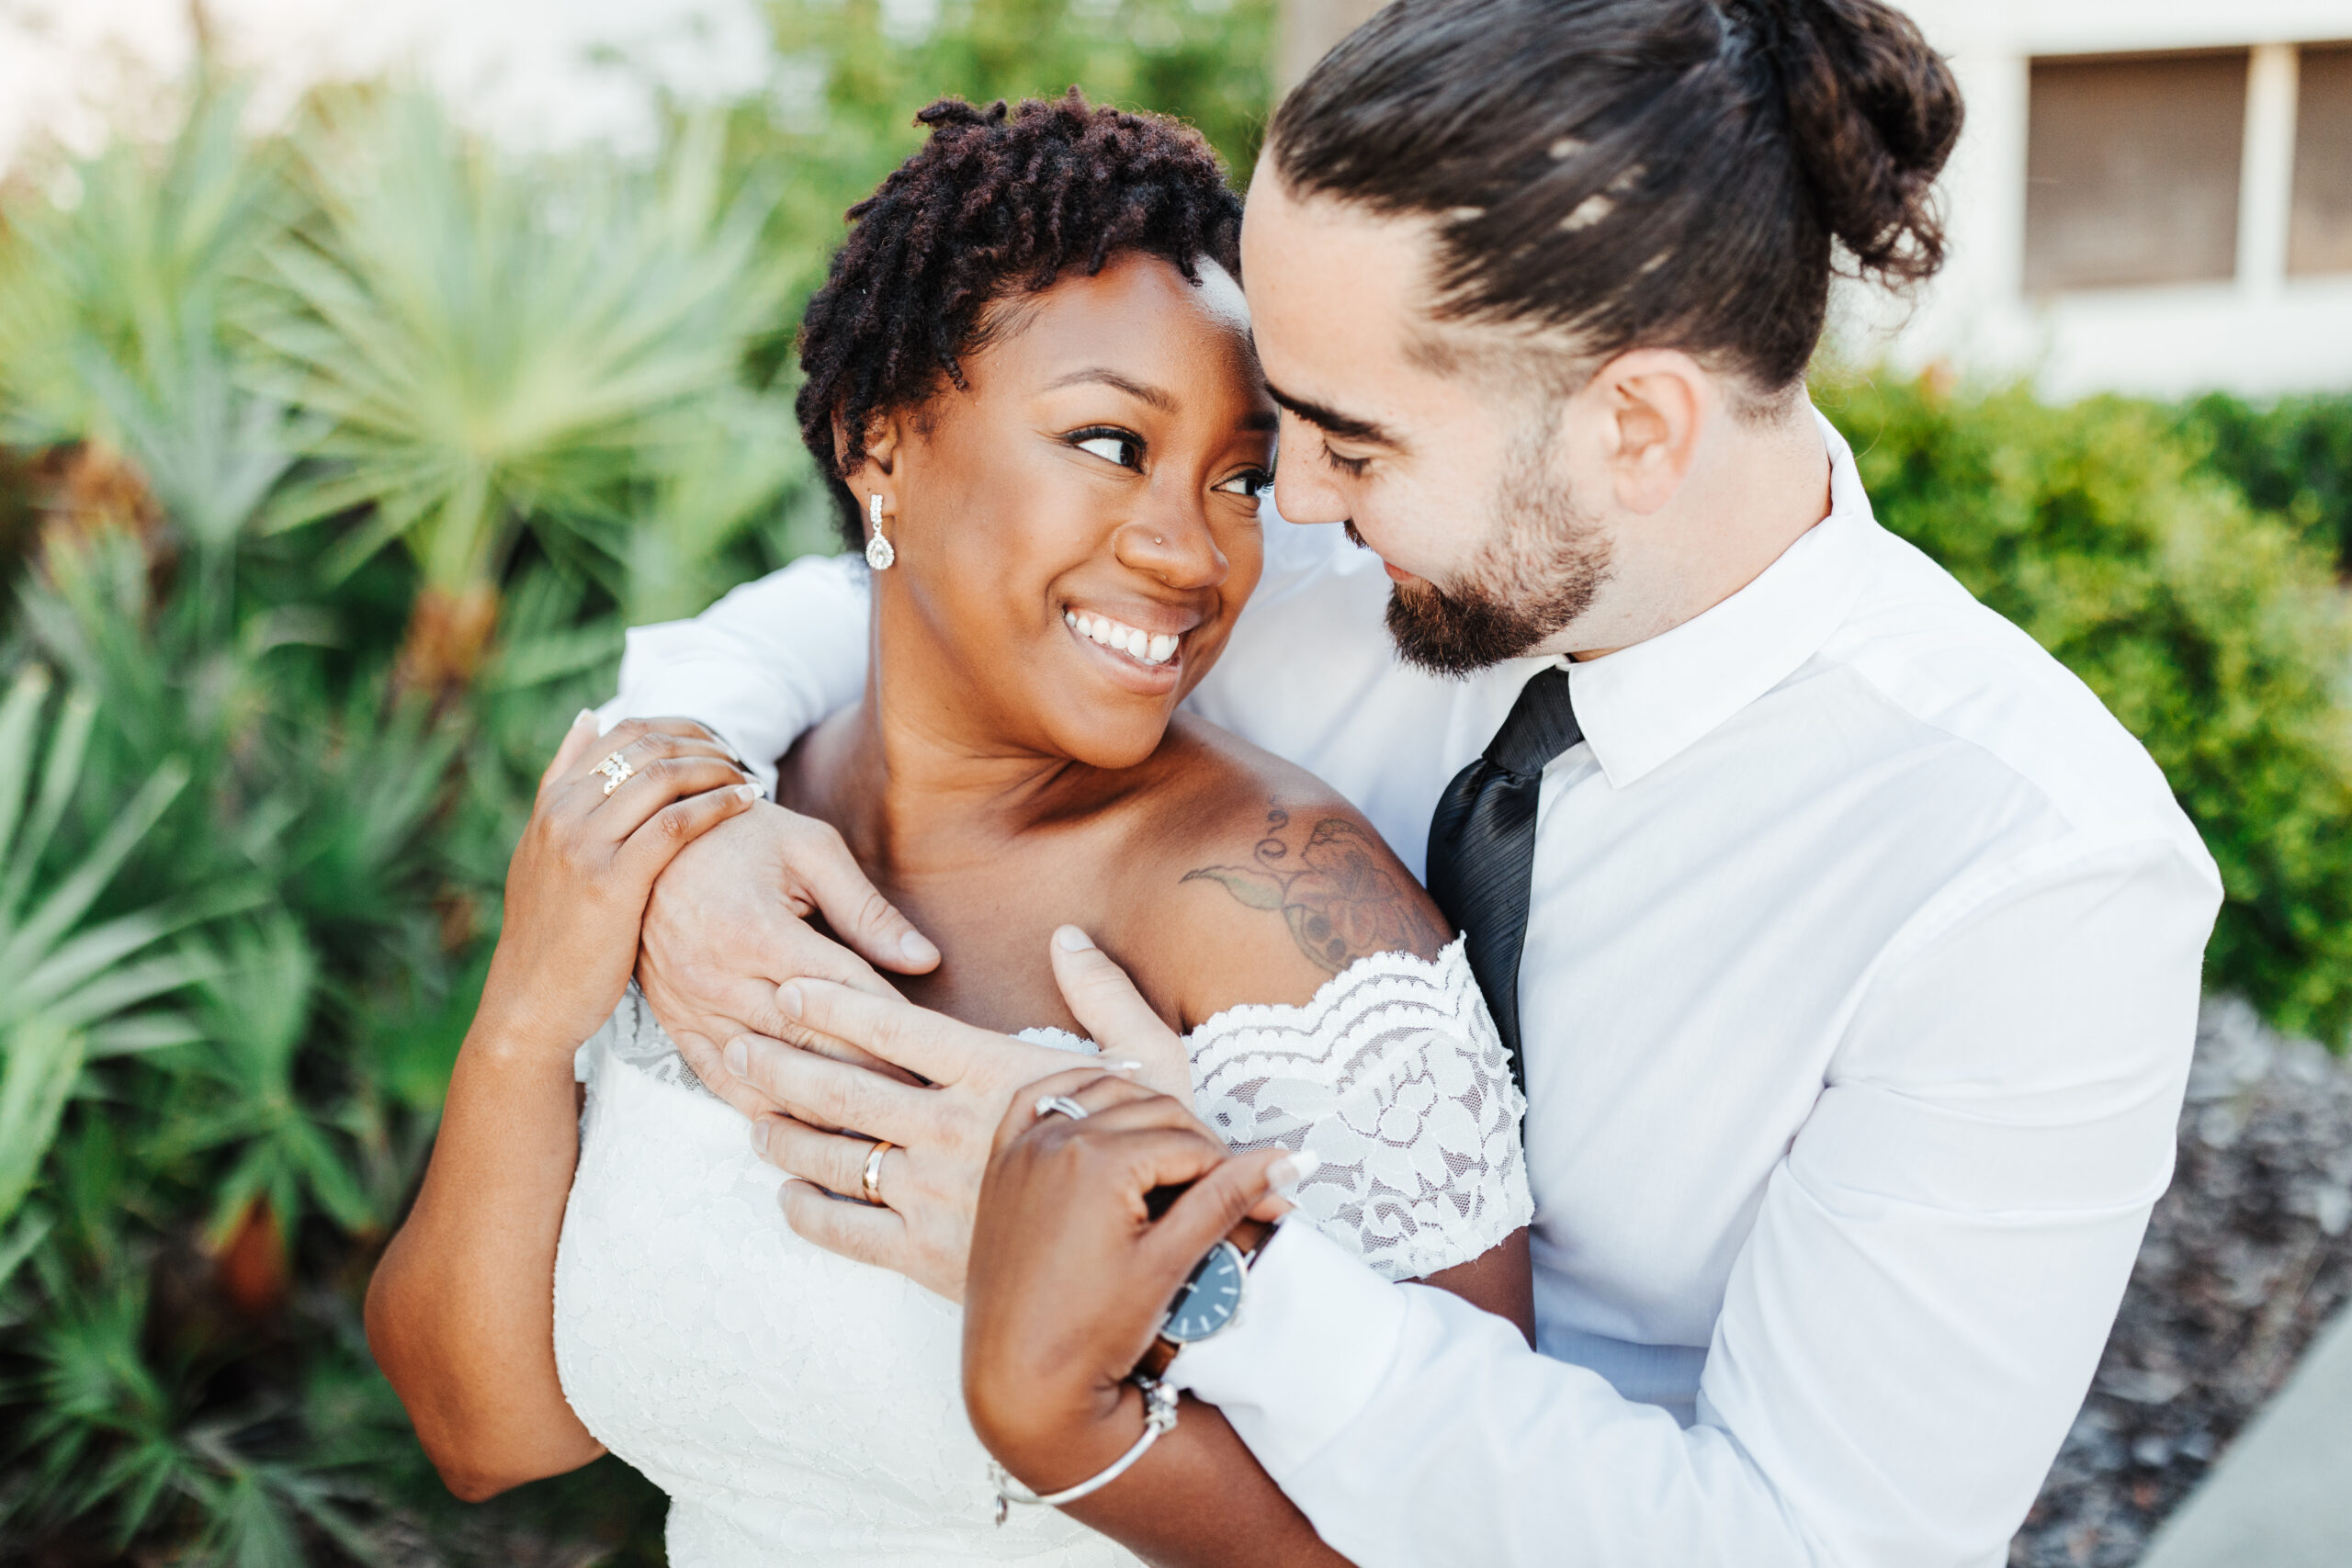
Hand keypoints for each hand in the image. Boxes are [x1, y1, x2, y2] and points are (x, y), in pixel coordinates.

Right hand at [479, 713, 757, 1053]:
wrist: (529, 1002)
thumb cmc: (551, 933)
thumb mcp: (543, 850)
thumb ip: (563, 786)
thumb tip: (588, 717)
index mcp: (552, 802)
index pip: (622, 731)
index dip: (679, 728)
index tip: (715, 743)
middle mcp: (563, 814)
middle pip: (647, 746)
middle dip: (704, 744)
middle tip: (739, 759)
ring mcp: (584, 845)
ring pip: (664, 777)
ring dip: (718, 770)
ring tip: (749, 781)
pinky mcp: (611, 881)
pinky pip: (676, 824)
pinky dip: (718, 805)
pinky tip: (747, 804)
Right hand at [636, 798, 942, 1118]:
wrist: (648, 834)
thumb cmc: (739, 832)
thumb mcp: (809, 849)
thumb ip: (866, 909)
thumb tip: (925, 959)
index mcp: (755, 930)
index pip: (843, 992)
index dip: (894, 1028)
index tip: (937, 1060)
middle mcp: (718, 976)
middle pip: (809, 1042)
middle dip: (868, 1077)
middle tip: (921, 1107)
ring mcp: (690, 1004)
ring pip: (767, 1071)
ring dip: (820, 1106)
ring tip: (872, 1135)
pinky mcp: (672, 1020)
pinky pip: (719, 1078)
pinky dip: (760, 1108)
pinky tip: (799, 1133)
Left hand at [729, 928, 1195, 1297]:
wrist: (1164, 1273)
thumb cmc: (1163, 1160)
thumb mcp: (1153, 1063)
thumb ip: (1104, 995)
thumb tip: (1067, 938)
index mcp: (997, 1076)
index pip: (894, 1027)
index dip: (833, 1004)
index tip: (789, 989)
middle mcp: (954, 1131)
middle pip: (843, 1087)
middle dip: (780, 1063)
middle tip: (737, 1045)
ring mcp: (935, 1196)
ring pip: (833, 1156)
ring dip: (783, 1133)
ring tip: (751, 1116)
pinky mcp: (928, 1258)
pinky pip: (846, 1230)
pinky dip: (807, 1211)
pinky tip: (788, 1196)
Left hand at [961, 1089, 1295, 1492]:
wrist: (1018, 1382)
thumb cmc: (1089, 1335)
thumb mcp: (1168, 1262)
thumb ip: (1228, 1199)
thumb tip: (1293, 1160)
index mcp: (1099, 1159)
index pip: (1192, 1145)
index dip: (1236, 1172)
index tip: (1265, 1203)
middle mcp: (1057, 1139)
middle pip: (1155, 1112)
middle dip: (1201, 1146)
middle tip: (1231, 1187)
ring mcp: (1025, 1149)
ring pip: (1105, 1094)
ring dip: (1147, 1111)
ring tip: (1183, 1155)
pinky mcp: (1004, 1165)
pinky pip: (1041, 1100)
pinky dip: (1078, 1093)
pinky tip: (1108, 1103)